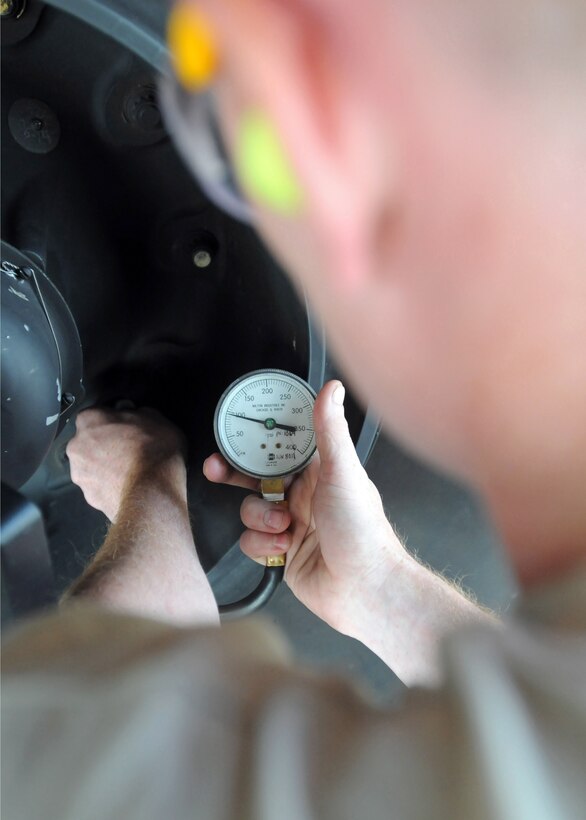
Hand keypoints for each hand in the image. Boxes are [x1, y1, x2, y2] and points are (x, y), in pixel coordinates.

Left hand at [67, 407, 186, 521]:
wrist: (152, 493)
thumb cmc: (155, 450)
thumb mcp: (157, 419)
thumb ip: (138, 413)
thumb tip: (132, 414)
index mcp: (89, 420)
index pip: (97, 414)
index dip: (114, 420)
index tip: (128, 426)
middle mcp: (77, 445)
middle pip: (89, 441)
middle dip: (105, 444)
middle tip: (129, 449)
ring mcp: (80, 474)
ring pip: (92, 466)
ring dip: (106, 466)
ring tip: (130, 471)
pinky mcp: (88, 497)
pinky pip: (99, 486)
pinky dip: (110, 485)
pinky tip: (128, 486)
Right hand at [204, 381, 407, 635]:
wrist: (364, 591)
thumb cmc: (363, 531)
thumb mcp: (343, 473)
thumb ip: (331, 431)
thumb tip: (332, 390)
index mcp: (319, 473)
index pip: (281, 446)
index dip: (258, 439)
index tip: (237, 430)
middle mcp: (304, 496)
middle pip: (257, 477)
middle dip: (235, 475)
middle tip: (216, 469)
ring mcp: (291, 524)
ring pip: (250, 510)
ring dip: (260, 518)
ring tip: (283, 526)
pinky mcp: (281, 553)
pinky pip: (251, 542)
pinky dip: (262, 545)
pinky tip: (283, 549)